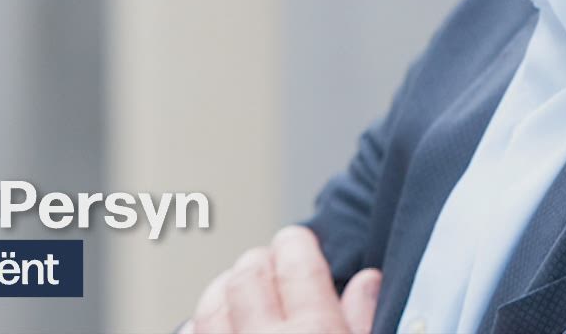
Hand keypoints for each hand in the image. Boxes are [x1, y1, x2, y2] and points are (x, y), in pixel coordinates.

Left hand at [183, 225, 381, 333]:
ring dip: (225, 289)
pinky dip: (198, 325)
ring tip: (237, 286)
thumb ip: (365, 320)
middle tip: (269, 262)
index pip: (297, 263)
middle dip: (259, 261)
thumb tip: (366, 281)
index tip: (296, 241)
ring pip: (211, 306)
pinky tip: (210, 324)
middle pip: (249, 276)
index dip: (294, 243)